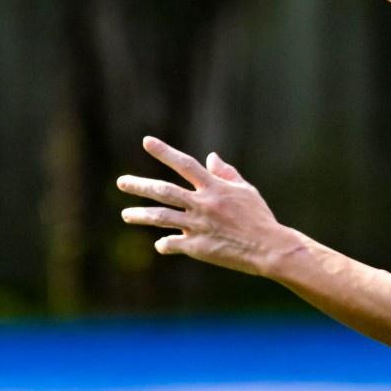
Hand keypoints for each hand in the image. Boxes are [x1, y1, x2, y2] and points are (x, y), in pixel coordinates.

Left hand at [118, 137, 290, 274]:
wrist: (269, 248)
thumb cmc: (259, 218)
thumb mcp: (246, 191)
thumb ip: (226, 174)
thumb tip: (211, 157)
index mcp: (214, 188)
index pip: (185, 164)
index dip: (165, 152)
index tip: (147, 142)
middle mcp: (203, 204)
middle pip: (164, 191)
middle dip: (140, 186)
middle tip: (121, 182)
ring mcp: (199, 226)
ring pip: (162, 217)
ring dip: (141, 215)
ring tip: (126, 215)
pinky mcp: (198, 247)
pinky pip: (173, 243)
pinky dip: (164, 244)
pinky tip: (160, 244)